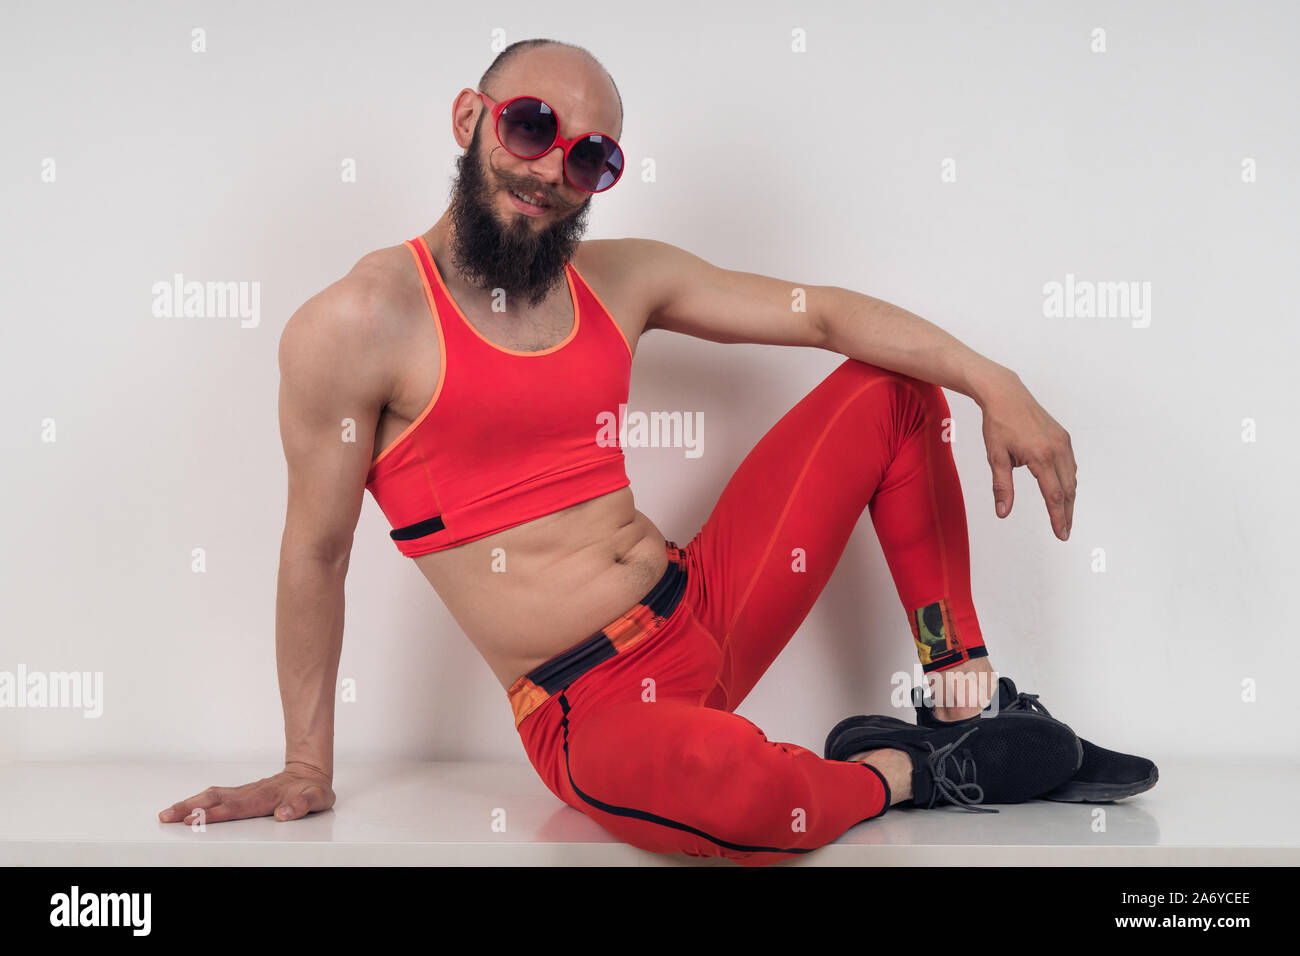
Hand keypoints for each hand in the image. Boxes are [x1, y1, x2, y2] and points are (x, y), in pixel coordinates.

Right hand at [158, 762, 335, 824]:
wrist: (310, 772)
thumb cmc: (312, 789)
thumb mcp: (316, 799)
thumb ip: (302, 806)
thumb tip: (284, 814)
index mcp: (265, 797)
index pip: (235, 807)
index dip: (213, 814)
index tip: (193, 820)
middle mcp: (250, 793)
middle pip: (215, 799)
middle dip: (190, 808)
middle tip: (167, 816)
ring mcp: (245, 792)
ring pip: (213, 796)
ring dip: (190, 804)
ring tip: (168, 813)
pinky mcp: (242, 794)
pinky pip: (217, 797)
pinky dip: (199, 802)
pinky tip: (187, 809)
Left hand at [979, 373, 1076, 539]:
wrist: (1006, 394)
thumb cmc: (998, 424)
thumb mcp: (995, 457)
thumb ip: (1002, 487)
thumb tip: (1003, 513)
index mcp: (1040, 456)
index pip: (1053, 495)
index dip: (1058, 518)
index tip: (1061, 534)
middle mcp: (1057, 449)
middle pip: (1067, 490)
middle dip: (1066, 513)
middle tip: (1065, 532)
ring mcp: (1062, 442)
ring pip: (1071, 478)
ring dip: (1069, 498)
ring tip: (1064, 516)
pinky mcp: (1063, 436)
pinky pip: (1070, 465)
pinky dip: (1068, 481)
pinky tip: (1063, 490)